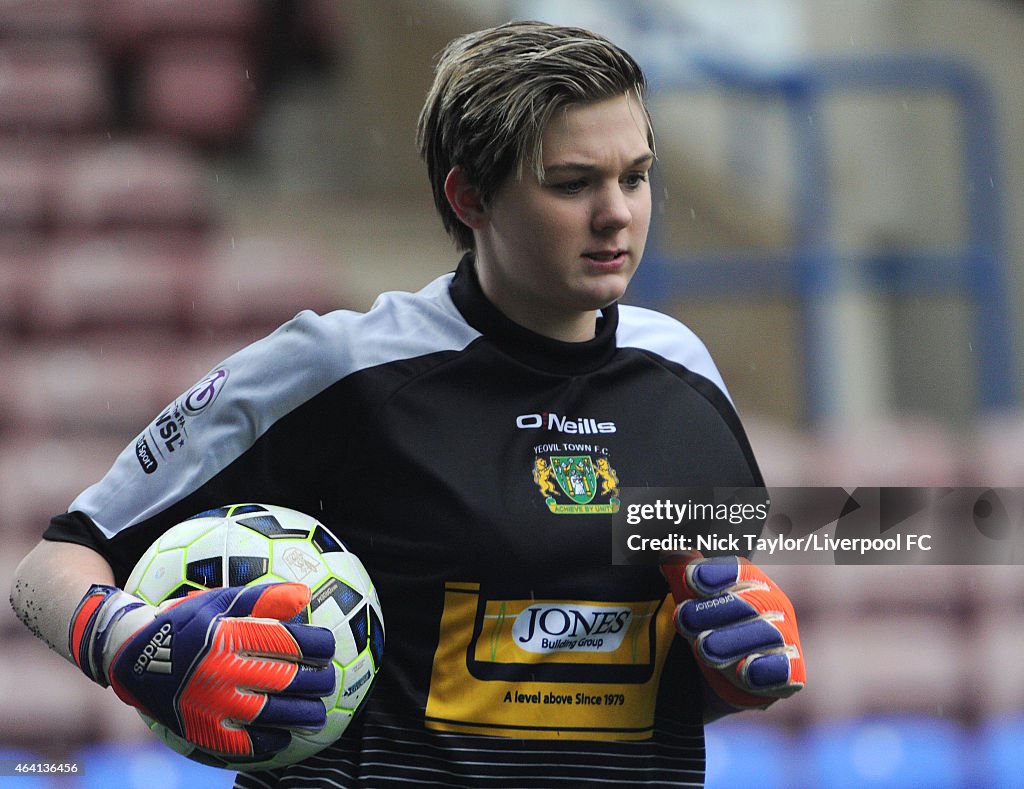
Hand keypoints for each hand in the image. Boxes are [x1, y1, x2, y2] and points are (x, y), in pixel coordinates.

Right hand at [70, 582, 335, 761]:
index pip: (289, 642)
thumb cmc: (187, 622)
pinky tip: (282, 737)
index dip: (317, 646)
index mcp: (230, 635)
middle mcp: (223, 670)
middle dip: (317, 682)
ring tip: (317, 714)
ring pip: (270, 714)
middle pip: (286, 680)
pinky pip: (242, 743)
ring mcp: (211, 703)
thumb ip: (265, 598)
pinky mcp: (200, 728)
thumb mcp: (221, 601)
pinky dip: (267, 742)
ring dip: (301, 715)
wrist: (134, 655)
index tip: (328, 648)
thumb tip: (306, 596)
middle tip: (328, 681)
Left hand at [661, 555, 804, 710]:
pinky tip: (745, 670)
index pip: (738, 570)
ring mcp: (785, 640)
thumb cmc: (714, 630)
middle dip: (715, 609)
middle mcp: (774, 606)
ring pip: (768, 633)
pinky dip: (764, 669)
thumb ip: (683, 577)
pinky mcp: (789, 673)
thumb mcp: (694, 604)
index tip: (690, 577)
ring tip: (703, 647)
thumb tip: (671, 553)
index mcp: (752, 582)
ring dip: (732, 640)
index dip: (714, 573)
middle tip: (683, 617)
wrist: (729, 681)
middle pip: (752, 600)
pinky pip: (784, 669)